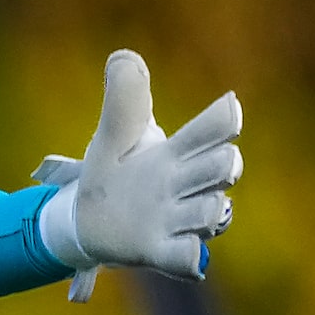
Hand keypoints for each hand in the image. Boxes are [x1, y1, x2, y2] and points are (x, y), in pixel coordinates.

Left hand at [35, 51, 241, 295]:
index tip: (229, 110)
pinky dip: (192, 256)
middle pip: (224, 168)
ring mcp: (176, 220)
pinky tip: (192, 255)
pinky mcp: (159, 251)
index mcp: (178, 151)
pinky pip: (187, 257)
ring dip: (210, 209)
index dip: (226, 120)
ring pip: (213, 213)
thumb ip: (123, 99)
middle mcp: (185, 185)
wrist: (85, 220)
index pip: (216, 129)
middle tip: (205, 166)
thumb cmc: (113, 171)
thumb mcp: (114, 133)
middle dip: (222, 165)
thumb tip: (123, 56)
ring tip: (192, 208)